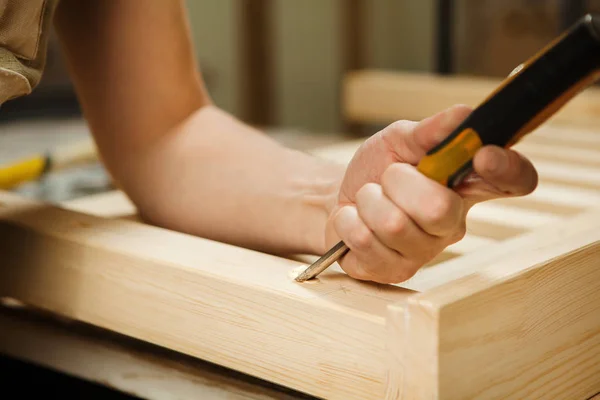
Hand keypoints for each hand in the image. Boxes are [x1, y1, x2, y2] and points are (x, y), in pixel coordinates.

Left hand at [324, 104, 538, 283]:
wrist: (337, 198)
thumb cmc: (375, 170)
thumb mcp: (398, 140)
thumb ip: (429, 131)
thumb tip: (463, 114)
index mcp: (466, 185)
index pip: (515, 181)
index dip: (508, 170)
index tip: (483, 155)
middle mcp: (453, 222)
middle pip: (439, 209)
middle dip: (400, 184)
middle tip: (387, 177)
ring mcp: (425, 251)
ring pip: (395, 225)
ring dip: (369, 201)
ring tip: (368, 198)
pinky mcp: (395, 271)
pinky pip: (367, 242)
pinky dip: (350, 221)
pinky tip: (354, 220)